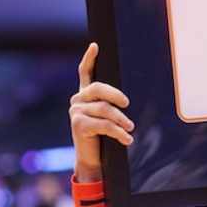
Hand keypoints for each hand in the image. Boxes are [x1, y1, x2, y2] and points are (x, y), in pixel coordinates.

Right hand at [69, 43, 133, 182]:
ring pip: (105, 109)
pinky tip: (127, 139)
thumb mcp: (106, 117)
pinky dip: (118, 132)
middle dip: (115, 94)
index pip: (85, 72)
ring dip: (121, 119)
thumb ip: (108, 104)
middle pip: (98, 88)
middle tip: (127, 103)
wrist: (92, 160)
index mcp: (84, 95)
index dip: (90, 59)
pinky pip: (104, 125)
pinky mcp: (78, 125)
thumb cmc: (102, 136)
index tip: (96, 46)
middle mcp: (77, 100)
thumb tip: (124, 97)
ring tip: (130, 128)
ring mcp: (76, 112)